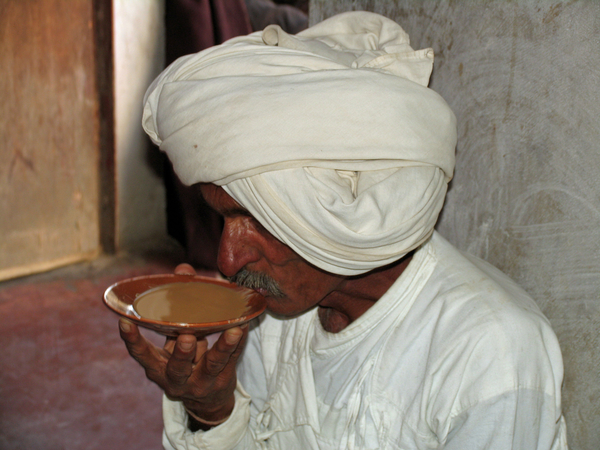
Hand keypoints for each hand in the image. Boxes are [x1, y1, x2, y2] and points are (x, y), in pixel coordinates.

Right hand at [119, 263, 247, 425]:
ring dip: (222, 347)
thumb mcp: (176, 337)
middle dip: (181, 354)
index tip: (124, 321)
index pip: (141, 354)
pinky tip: (245, 326)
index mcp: (157, 367)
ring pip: (212, 365)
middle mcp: (176, 378)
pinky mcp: (223, 380)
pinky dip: (239, 343)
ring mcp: (200, 382)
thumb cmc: (186, 358)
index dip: (131, 339)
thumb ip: (176, 308)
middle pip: (177, 368)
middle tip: (187, 337)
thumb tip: (183, 269)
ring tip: (232, 331)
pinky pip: (233, 359)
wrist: (207, 398)